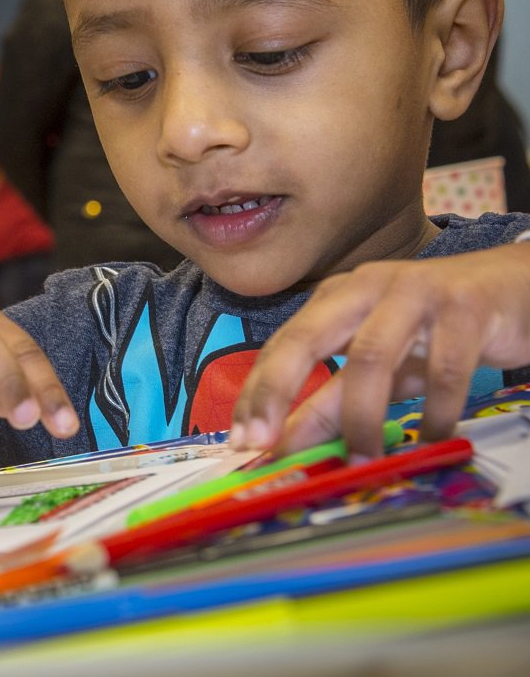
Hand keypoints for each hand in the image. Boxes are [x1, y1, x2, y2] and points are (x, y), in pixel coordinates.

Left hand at [232, 241, 529, 457]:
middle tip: (269, 444)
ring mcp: (414, 293)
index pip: (282, 345)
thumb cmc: (436, 327)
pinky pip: (445, 367)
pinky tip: (433, 436)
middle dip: (279, 391)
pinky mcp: (465, 308)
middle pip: (307, 338)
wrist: (515, 286)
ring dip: (362, 416)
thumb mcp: (381, 363)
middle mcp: (365, 288)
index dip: (259, 392)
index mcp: (336, 299)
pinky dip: (436, 410)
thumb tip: (284, 445)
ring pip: (372, 356)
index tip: (243, 440)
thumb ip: (334, 400)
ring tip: (362, 459)